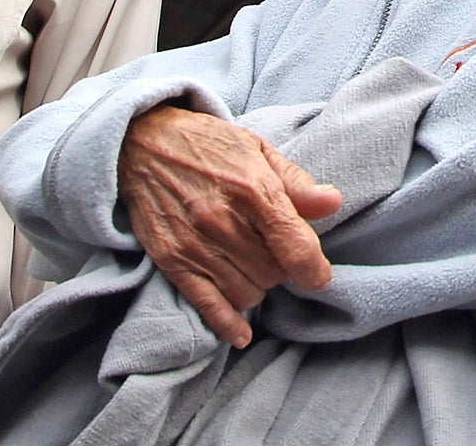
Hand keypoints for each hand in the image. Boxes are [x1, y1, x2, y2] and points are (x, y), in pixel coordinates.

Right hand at [118, 106, 342, 346]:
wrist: (142, 144)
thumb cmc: (208, 145)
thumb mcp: (257, 149)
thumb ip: (296, 182)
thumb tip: (333, 203)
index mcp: (253, 189)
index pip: (295, 247)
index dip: (315, 269)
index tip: (319, 275)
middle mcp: (224, 221)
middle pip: (273, 274)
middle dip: (282, 269)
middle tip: (273, 252)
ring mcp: (196, 244)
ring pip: (247, 293)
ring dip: (258, 287)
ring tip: (251, 265)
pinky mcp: (172, 261)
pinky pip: (208, 305)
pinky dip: (228, 323)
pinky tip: (241, 332)